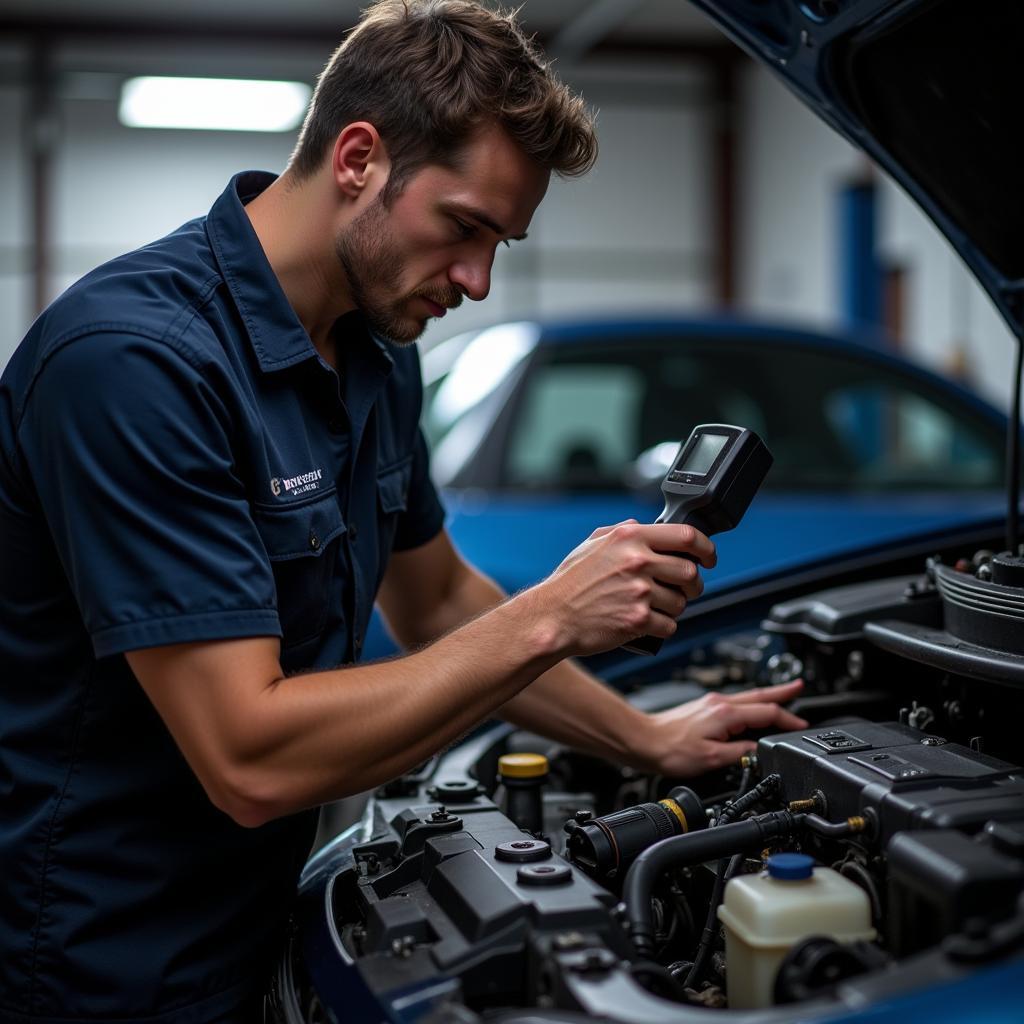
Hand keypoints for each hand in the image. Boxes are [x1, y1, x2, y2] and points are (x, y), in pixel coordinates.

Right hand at [538, 520, 715, 656]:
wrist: (552, 618)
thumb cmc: (570, 583)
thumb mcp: (593, 544)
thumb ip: (622, 531)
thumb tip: (644, 525)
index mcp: (629, 538)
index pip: (686, 536)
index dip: (706, 548)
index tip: (709, 557)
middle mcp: (637, 561)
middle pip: (690, 571)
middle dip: (693, 584)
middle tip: (684, 589)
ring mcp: (639, 592)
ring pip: (682, 602)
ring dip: (674, 607)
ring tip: (654, 607)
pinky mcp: (638, 620)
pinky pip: (669, 625)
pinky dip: (662, 627)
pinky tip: (646, 623)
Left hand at [630, 680, 808, 776]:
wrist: (645, 741)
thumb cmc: (672, 749)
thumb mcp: (713, 758)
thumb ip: (741, 752)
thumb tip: (759, 750)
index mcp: (726, 714)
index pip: (767, 713)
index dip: (788, 719)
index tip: (801, 725)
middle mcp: (720, 703)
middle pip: (760, 696)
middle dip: (783, 692)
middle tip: (800, 686)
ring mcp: (712, 703)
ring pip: (748, 697)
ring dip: (768, 697)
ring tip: (784, 695)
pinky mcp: (705, 707)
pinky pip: (737, 702)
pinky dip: (752, 703)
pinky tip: (752, 709)